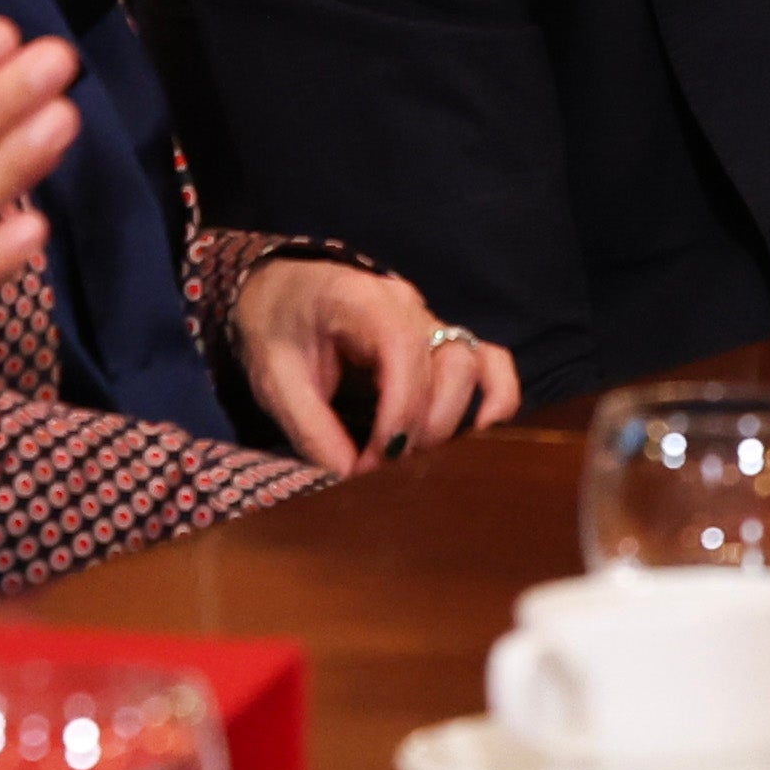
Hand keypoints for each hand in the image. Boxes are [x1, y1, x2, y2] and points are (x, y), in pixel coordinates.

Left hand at [233, 254, 519, 469]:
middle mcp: (409, 306)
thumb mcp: (275, 378)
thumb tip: (349, 479)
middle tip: (386, 471)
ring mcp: (431, 321)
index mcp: (362, 299)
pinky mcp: (442, 341)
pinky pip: (489, 363)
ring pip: (474, 365)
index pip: (404, 351)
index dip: (399, 414)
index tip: (373, 464)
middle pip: (450, 363)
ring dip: (453, 421)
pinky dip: (495, 398)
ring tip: (418, 459)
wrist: (279, 291)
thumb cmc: (276, 327)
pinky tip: (480, 436)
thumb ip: (311, 427)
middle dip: (424, 428)